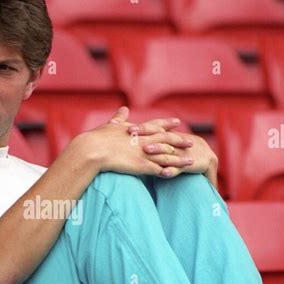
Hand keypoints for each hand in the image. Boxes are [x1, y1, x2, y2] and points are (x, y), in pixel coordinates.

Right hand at [77, 107, 195, 177]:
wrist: (91, 149)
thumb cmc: (97, 138)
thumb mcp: (110, 125)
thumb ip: (119, 118)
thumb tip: (123, 109)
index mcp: (137, 130)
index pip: (156, 125)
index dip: (167, 124)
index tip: (177, 122)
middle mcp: (143, 140)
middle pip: (166, 139)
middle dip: (180, 141)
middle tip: (192, 141)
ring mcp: (143, 153)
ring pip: (166, 155)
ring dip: (179, 159)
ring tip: (192, 161)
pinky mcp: (140, 165)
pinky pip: (157, 169)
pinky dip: (167, 172)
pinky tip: (176, 175)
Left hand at [129, 119, 217, 184]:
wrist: (208, 161)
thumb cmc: (183, 153)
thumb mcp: (169, 145)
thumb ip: (154, 141)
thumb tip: (135, 140)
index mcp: (170, 136)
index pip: (155, 128)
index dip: (141, 126)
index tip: (126, 126)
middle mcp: (176, 143)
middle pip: (159, 135)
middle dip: (145, 133)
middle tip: (130, 132)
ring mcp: (183, 154)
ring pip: (168, 151)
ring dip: (157, 150)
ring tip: (146, 150)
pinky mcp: (191, 165)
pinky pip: (180, 169)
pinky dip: (172, 171)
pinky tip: (164, 173)